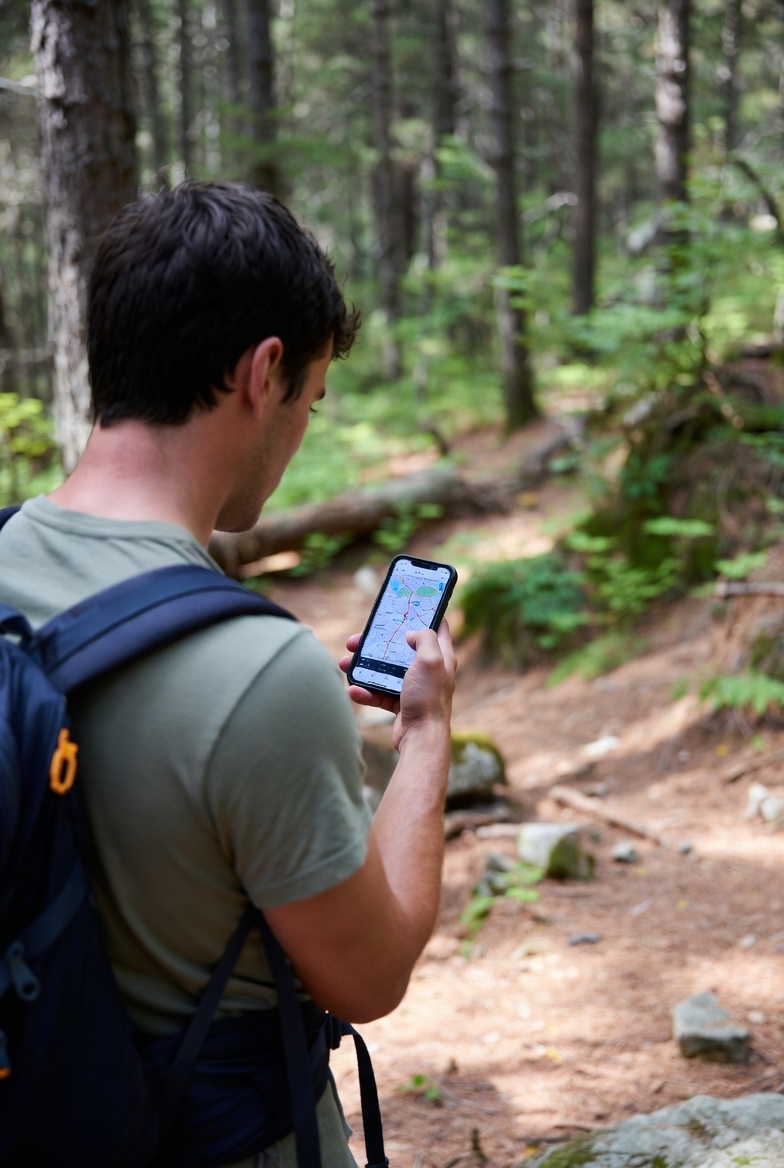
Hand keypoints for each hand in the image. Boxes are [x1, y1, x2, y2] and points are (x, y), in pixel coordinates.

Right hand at [339, 621, 455, 749]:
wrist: (421, 738)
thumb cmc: (428, 698)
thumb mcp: (431, 660)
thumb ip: (425, 638)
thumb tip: (411, 633)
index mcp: (441, 656)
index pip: (437, 627)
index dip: (423, 613)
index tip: (405, 606)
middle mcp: (428, 670)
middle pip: (400, 648)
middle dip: (377, 643)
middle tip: (356, 639)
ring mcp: (413, 687)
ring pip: (385, 669)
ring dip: (363, 666)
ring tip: (344, 663)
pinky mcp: (400, 703)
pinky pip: (379, 692)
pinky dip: (365, 691)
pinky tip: (353, 690)